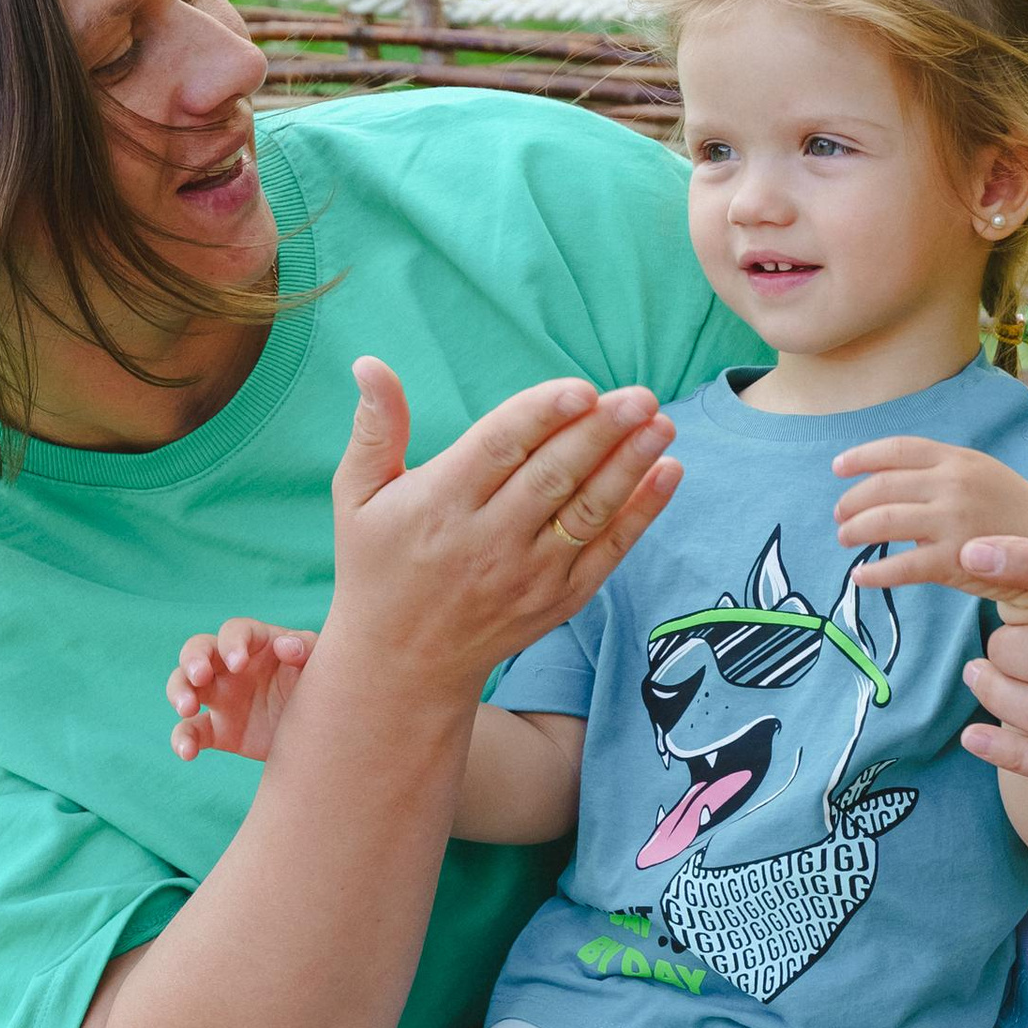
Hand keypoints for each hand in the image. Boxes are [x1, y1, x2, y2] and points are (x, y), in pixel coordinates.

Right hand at [169, 617, 315, 764]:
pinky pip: (191, 731)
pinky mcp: (217, 730)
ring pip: (184, 685)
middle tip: (200, 676)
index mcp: (257, 644)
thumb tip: (285, 646)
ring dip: (178, 692)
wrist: (322, 737)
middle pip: (198, 650)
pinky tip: (187, 752)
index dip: (232, 643)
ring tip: (187, 708)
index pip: (235, 631)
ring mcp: (221, 698)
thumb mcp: (320, 668)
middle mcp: (232, 667)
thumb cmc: (319, 690)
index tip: (239, 663)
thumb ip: (306, 650)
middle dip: (193, 659)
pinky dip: (182, 740)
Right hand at [327, 358, 680, 694]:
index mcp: (439, 505)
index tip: (581, 389)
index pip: (499, 449)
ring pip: (588, 511)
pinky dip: (642, 513)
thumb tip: (370, 363)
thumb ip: (375, 430)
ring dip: (631, 466)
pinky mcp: (559, 600)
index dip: (542, 416)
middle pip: (553, 477)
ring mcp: (529, 575)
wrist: (403, 664)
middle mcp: (487, 541)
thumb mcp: (358, 497)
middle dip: (601, 434)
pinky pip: (609, 551)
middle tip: (640, 397)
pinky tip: (669, 473)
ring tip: (661, 424)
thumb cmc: (378, 566)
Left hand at [832, 439, 1027, 593]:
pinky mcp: (957, 560)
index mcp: (961, 458)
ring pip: (884, 522)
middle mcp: (956, 483)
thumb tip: (889, 480)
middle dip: (852, 502)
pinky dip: (875, 572)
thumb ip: (943, 475)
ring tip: (845, 541)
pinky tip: (860, 577)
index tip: (837, 469)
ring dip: (855, 532)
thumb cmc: (1017, 521)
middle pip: (883, 486)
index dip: (861, 457)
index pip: (898, 448)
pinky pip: (901, 566)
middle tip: (839, 518)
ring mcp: (956, 521)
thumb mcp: (985, 479)